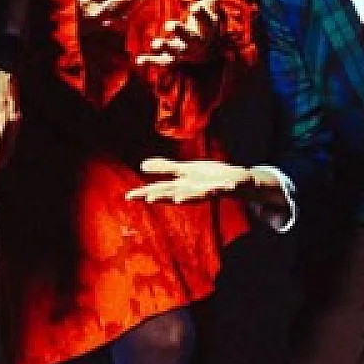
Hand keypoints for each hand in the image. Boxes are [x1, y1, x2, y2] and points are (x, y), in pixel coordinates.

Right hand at [126, 156, 255, 204]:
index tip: (128, 196)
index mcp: (182, 186)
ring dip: (189, 196)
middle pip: (175, 193)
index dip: (144, 193)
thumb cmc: (208, 176)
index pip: (160, 190)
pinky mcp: (226, 186)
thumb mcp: (184, 170)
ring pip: (198, 194)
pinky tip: (221, 187)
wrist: (235, 181)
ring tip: (178, 198)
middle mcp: (193, 190)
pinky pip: (225, 187)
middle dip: (162, 196)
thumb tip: (142, 165)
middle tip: (148, 198)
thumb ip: (165, 169)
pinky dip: (223, 187)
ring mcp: (210, 189)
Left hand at [136, 0, 231, 68]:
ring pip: (176, 50)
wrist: (205, 53)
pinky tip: (139, 60)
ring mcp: (184, 51)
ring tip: (155, 43)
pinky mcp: (173, 58)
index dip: (202, 14)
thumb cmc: (204, 26)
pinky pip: (162, 61)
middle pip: (190, 37)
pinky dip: (151, 61)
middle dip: (181, 31)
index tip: (196, 7)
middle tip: (171, 25)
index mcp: (206, 28)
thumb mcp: (209, 10)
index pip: (206, 20)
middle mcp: (196, 41)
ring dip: (165, 47)